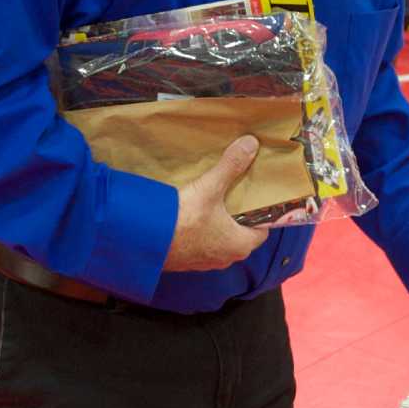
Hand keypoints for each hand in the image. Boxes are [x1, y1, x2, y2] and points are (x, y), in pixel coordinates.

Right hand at [163, 135, 270, 271]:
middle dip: (239, 218)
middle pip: (241, 235)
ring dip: (219, 226)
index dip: (261, 216)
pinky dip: (202, 233)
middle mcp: (226, 258)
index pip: (262, 231)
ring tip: (214, 203)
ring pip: (221, 241)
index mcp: (240, 244)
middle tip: (235, 196)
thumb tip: (250, 144)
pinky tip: (193, 217)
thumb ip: (231, 166)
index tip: (256, 199)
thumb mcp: (209, 189)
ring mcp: (206, 263)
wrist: (146, 241)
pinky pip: (202, 246)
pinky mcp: (188, 262)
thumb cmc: (183, 221)